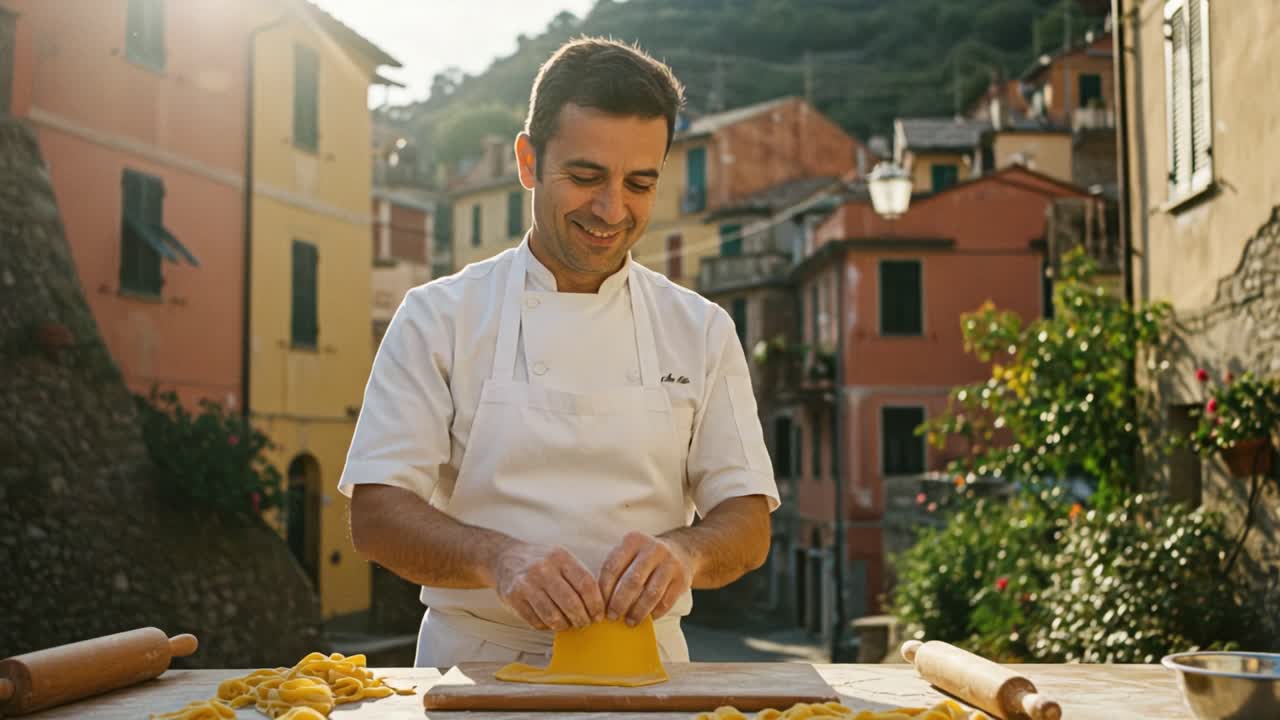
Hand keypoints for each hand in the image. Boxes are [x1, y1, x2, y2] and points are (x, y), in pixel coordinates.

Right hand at [490, 542, 604, 630]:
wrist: (504, 557)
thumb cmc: (541, 562)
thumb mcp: (561, 558)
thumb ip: (578, 577)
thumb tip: (599, 607)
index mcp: (560, 557)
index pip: (585, 584)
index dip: (596, 604)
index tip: (599, 615)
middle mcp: (542, 568)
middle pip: (571, 603)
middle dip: (582, 619)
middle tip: (585, 623)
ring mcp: (526, 583)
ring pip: (553, 616)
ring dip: (565, 625)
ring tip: (568, 624)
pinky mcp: (512, 597)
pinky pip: (536, 622)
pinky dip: (546, 626)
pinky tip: (549, 620)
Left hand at [597, 531, 694, 625]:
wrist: (680, 551)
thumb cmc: (645, 557)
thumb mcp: (629, 553)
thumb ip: (616, 570)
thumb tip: (599, 600)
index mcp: (633, 541)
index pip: (613, 567)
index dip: (604, 589)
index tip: (599, 605)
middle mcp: (653, 549)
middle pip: (632, 581)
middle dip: (619, 603)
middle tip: (612, 616)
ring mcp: (670, 563)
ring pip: (651, 593)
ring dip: (638, 611)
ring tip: (629, 621)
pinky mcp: (682, 579)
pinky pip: (666, 601)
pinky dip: (655, 613)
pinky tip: (647, 618)